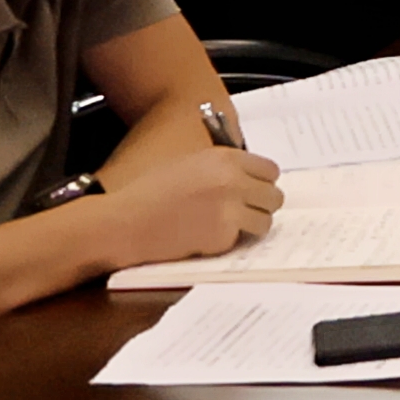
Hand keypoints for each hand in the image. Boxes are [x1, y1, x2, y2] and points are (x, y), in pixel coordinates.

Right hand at [100, 144, 281, 265]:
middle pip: (274, 196)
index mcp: (224, 158)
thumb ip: (222, 168)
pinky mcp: (222, 236)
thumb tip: (250, 179)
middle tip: (245, 212)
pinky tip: (206, 236)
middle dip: (262, 205)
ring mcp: (229, 210)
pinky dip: (229, 241)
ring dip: (251, 226)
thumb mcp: (188, 164)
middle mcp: (232, 181)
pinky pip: (241, 240)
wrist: (125, 223)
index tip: (255, 191)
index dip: (262, 182)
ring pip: (266, 221)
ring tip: (228, 226)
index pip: (270, 170)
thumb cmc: (149, 193)